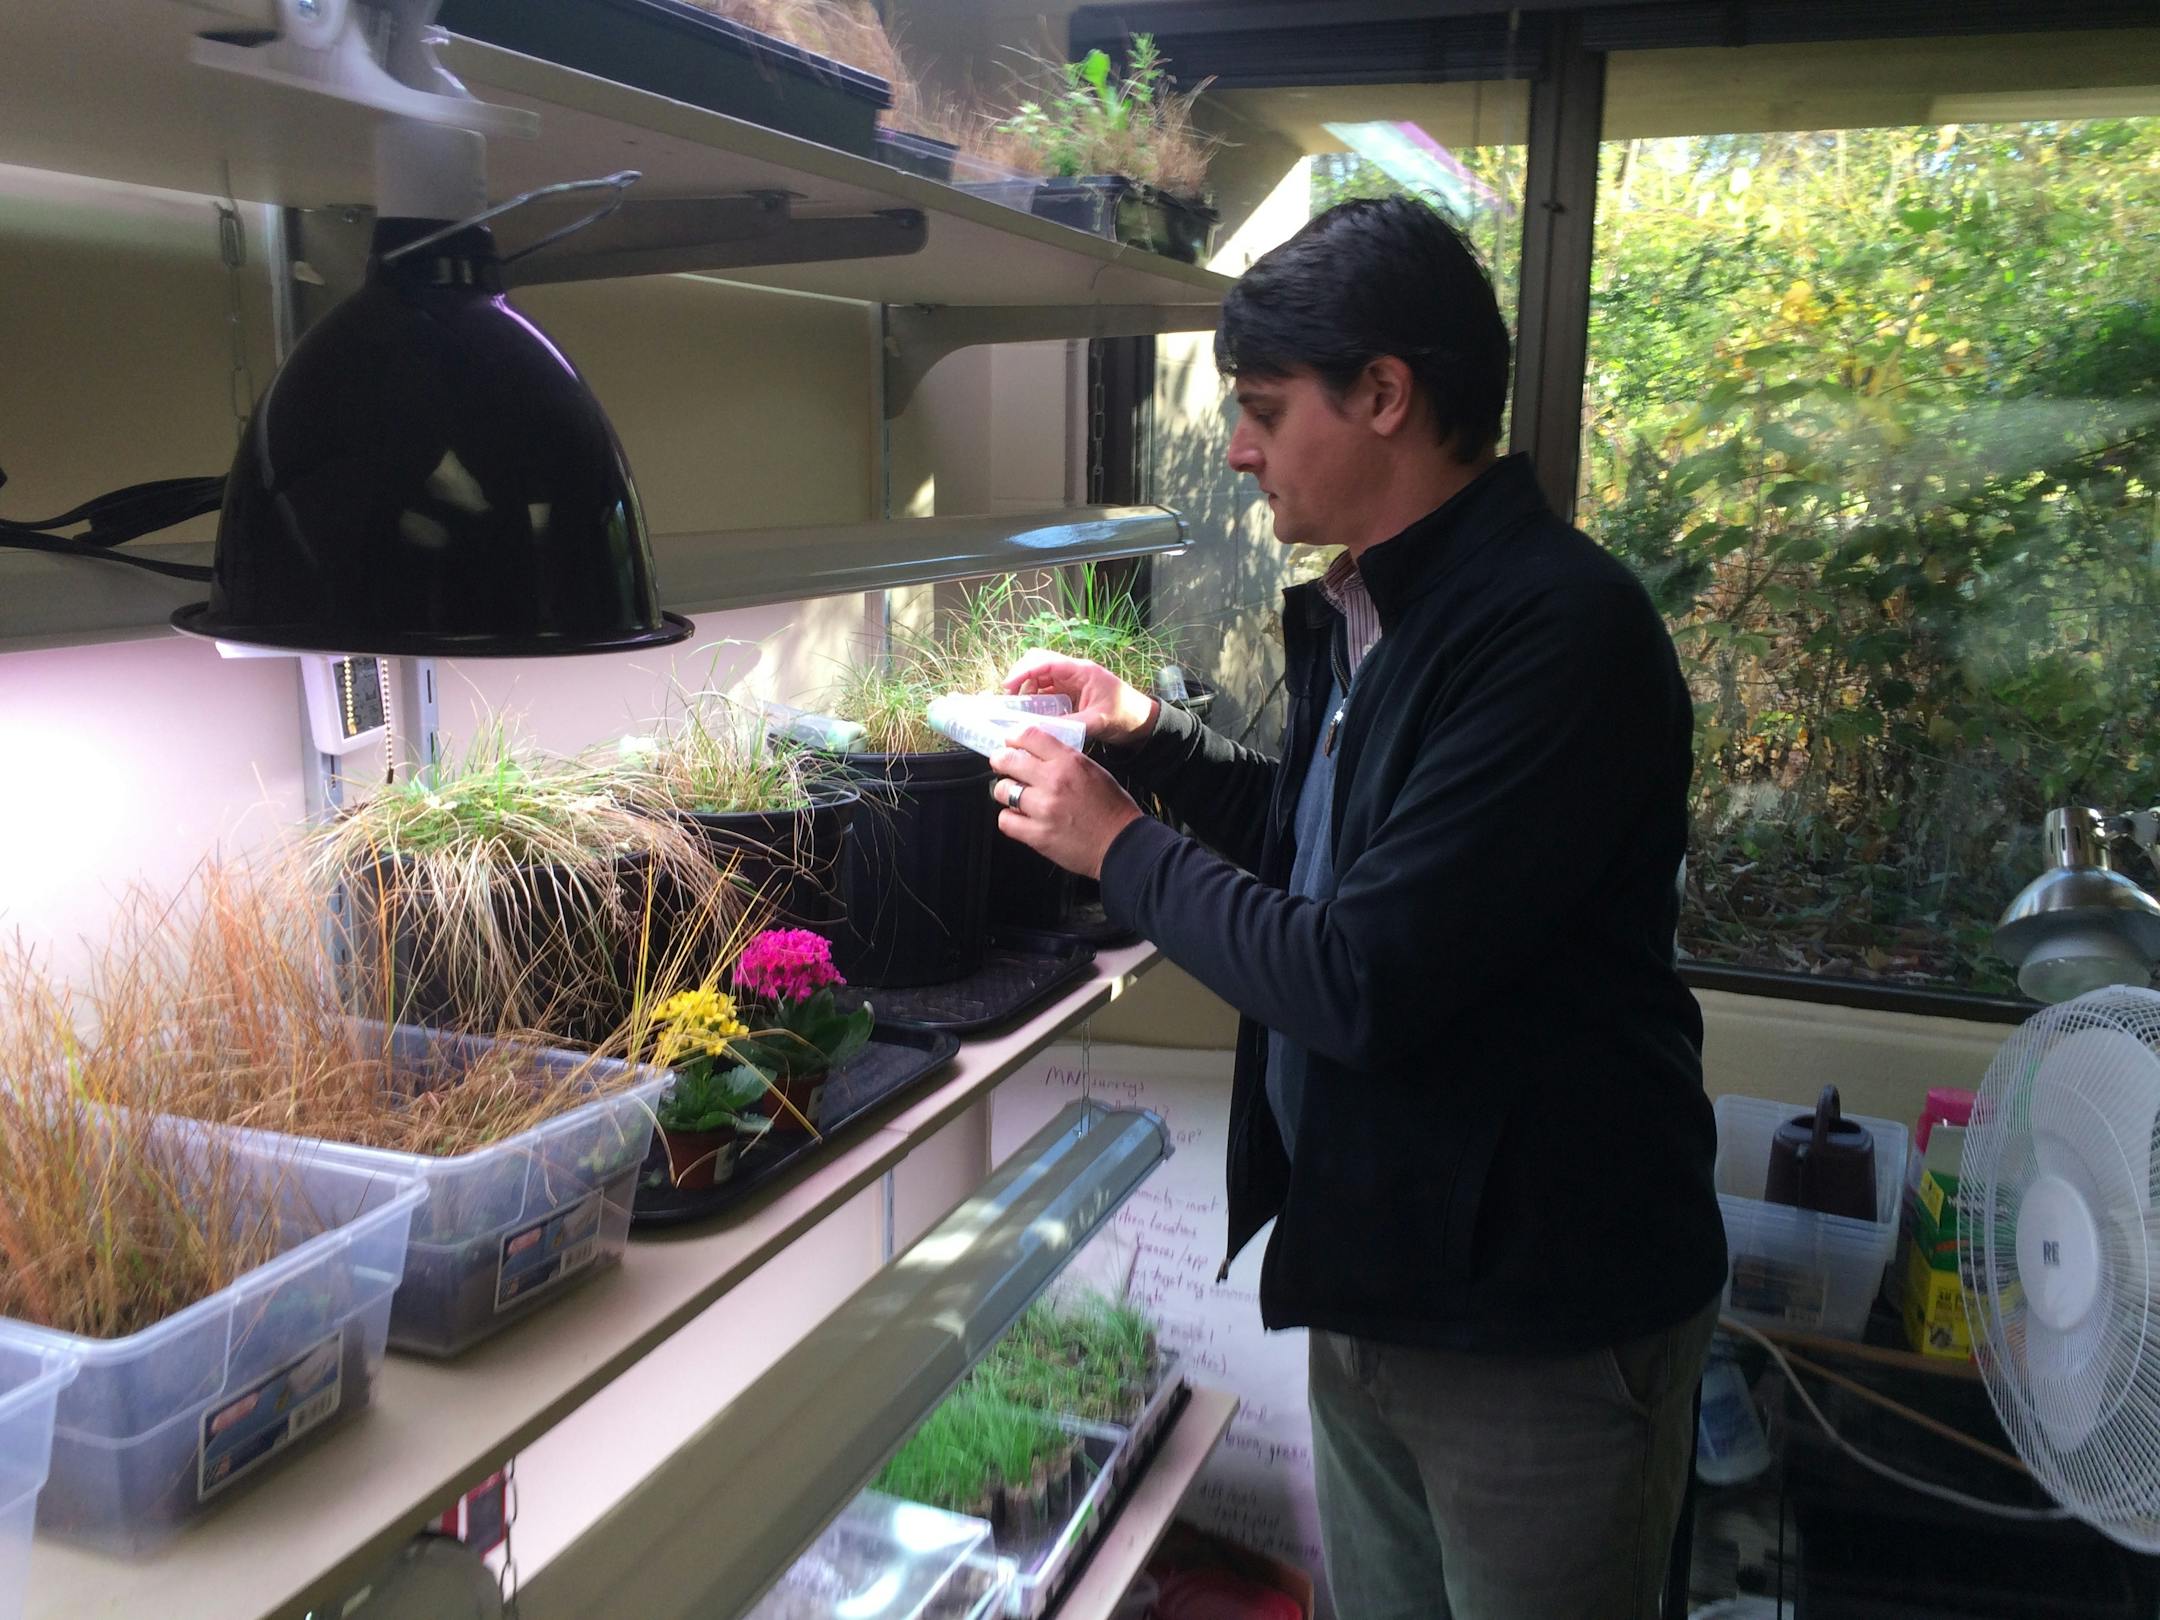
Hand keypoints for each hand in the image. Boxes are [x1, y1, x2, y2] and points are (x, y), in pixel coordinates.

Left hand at [989, 727, 1143, 879]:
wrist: (1122, 844)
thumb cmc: (1112, 809)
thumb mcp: (1093, 771)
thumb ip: (1065, 760)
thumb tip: (1038, 755)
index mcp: (1070, 762)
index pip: (1030, 736)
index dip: (1014, 737)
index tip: (1010, 742)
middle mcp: (1054, 781)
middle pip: (1008, 760)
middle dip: (1001, 761)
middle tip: (1002, 764)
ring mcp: (1044, 809)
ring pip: (1002, 790)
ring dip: (1005, 791)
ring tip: (1014, 795)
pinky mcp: (1037, 834)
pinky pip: (1006, 820)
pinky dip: (1010, 818)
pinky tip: (1019, 817)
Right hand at [1004, 649, 1157, 746]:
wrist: (1141, 722)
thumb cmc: (1124, 716)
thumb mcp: (1096, 721)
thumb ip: (1068, 724)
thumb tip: (1039, 729)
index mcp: (1081, 671)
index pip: (1046, 662)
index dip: (1024, 671)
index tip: (1009, 686)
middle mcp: (1073, 672)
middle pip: (1038, 663)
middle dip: (1020, 677)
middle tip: (1009, 698)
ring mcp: (1071, 681)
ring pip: (1040, 677)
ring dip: (1026, 689)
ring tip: (1017, 709)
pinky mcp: (1070, 692)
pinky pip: (1046, 690)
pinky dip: (1035, 698)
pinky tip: (1030, 713)